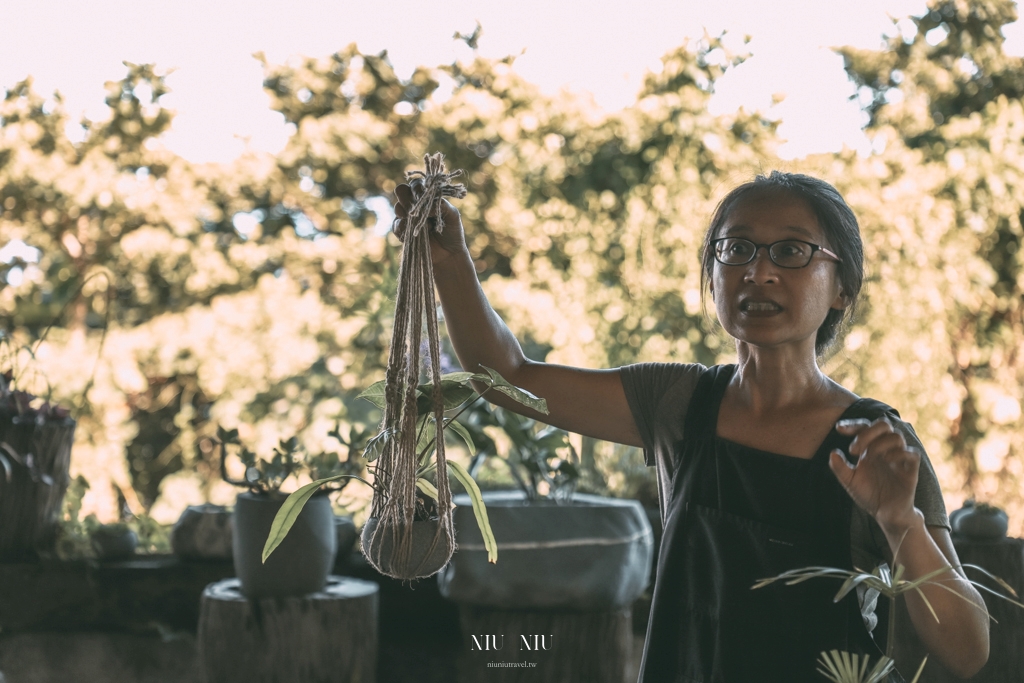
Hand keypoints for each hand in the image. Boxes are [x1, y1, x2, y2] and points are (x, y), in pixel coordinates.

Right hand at [393, 182, 468, 264]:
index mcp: (427, 197)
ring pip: (397, 207)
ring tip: (419, 223)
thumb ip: (441, 204)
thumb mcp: (453, 214)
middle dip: (407, 198)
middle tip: (416, 208)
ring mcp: (407, 218)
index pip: (416, 184)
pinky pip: (396, 225)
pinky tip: (412, 232)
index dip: (417, 188)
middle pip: (401, 191)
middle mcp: (415, 205)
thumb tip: (424, 206)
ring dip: (406, 213)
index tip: (423, 196)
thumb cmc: (452, 232)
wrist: (448, 254)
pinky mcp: (402, 231)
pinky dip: (403, 227)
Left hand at [829, 417, 920, 534]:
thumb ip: (840, 468)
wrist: (885, 514)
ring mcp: (899, 458)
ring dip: (880, 443)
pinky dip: (899, 453)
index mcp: (870, 448)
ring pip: (897, 436)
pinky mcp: (910, 471)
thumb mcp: (849, 481)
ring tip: (868, 457)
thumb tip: (832, 453)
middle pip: (884, 424)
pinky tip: (886, 460)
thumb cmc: (869, 494)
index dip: (853, 424)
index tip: (838, 429)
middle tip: (853, 450)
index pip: (865, 427)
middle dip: (867, 432)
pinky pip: (912, 454)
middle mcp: (885, 449)